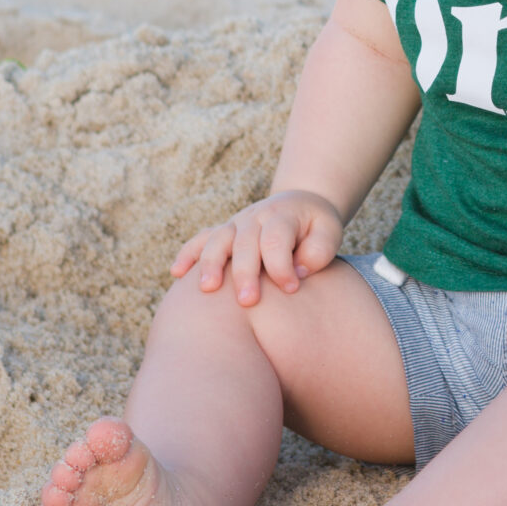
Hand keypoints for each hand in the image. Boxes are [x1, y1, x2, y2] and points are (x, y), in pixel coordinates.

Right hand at [170, 189, 343, 306]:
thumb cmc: (316, 227)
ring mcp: (236, 223)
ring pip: (218, 240)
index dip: (281, 267)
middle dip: (245, 273)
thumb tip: (297, 272)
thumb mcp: (330, 232)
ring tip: (208, 289)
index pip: (275, 240)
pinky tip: (176, 273)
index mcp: (282, 216)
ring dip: (211, 263)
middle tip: (248, 302)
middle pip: (244, 243)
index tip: (292, 289)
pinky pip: (201, 239)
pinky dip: (188, 254)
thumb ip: (318, 251)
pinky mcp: (224, 232)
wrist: (301, 204)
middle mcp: (255, 217)